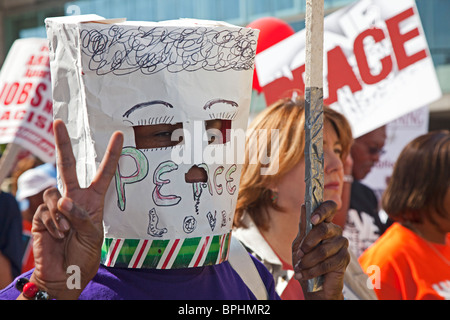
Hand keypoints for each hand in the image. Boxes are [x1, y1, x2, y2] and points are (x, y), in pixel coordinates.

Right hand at [27, 120, 122, 299]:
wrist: (63, 274)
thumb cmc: (84, 255)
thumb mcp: (93, 235)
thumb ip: (81, 216)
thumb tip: (63, 200)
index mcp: (94, 200)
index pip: (105, 173)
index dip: (112, 154)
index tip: (118, 135)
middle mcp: (75, 198)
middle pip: (68, 166)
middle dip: (63, 144)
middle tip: (58, 122)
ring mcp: (57, 205)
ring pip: (54, 193)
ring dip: (61, 215)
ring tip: (66, 232)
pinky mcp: (42, 214)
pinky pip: (45, 210)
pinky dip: (51, 224)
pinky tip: (56, 236)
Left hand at [292, 201, 349, 299]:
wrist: (313, 285)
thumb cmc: (305, 262)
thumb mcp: (299, 243)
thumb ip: (303, 227)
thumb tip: (304, 206)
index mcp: (324, 224)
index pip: (329, 207)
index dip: (322, 211)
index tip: (313, 219)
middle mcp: (335, 231)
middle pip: (324, 228)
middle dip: (308, 243)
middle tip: (299, 253)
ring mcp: (342, 244)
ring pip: (323, 249)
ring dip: (308, 261)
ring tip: (300, 267)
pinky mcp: (345, 259)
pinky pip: (328, 263)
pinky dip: (312, 270)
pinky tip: (304, 274)